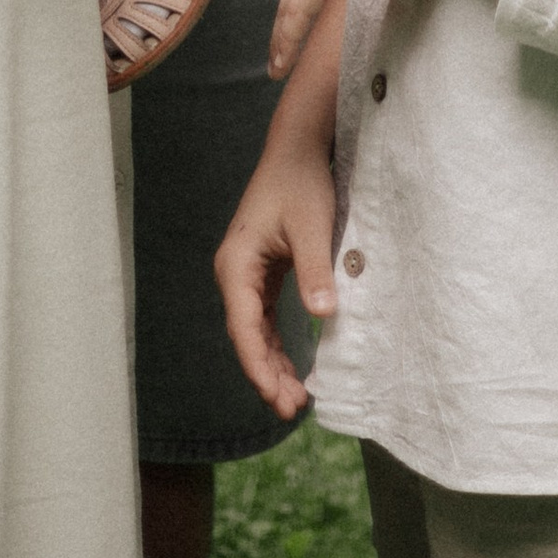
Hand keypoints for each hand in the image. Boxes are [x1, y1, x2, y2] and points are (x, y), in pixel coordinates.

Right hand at [213, 133, 337, 419]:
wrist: (298, 148)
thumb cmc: (302, 182)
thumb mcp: (312, 226)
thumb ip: (315, 271)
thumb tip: (322, 315)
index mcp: (237, 264)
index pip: (244, 327)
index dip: (259, 366)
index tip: (276, 397)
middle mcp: (235, 273)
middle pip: (247, 336)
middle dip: (267, 375)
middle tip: (293, 410)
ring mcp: (247, 274)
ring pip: (255, 332)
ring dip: (272, 364)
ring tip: (295, 400)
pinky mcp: (262, 272)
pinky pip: (264, 319)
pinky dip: (276, 345)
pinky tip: (292, 368)